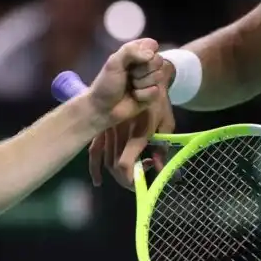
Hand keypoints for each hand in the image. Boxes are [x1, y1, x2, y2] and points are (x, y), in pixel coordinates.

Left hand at [88, 37, 164, 127]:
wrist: (104, 108)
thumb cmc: (106, 83)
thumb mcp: (113, 63)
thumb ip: (130, 52)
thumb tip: (151, 54)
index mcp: (136, 53)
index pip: (152, 44)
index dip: (147, 51)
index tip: (135, 59)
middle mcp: (145, 64)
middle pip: (158, 60)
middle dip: (143, 70)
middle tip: (130, 75)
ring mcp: (150, 79)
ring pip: (159, 76)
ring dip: (141, 83)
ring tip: (131, 86)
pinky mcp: (153, 95)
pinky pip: (156, 91)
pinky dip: (143, 95)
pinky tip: (134, 96)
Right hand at [88, 59, 175, 188]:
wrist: (145, 76)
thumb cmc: (159, 102)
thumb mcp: (166, 123)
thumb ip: (162, 148)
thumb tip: (158, 169)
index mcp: (136, 132)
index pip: (125, 163)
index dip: (130, 179)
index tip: (138, 185)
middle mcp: (119, 132)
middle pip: (114, 165)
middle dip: (124, 179)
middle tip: (135, 183)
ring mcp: (109, 129)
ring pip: (104, 159)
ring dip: (112, 174)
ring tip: (125, 179)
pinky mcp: (103, 126)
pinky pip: (94, 150)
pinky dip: (95, 166)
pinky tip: (98, 179)